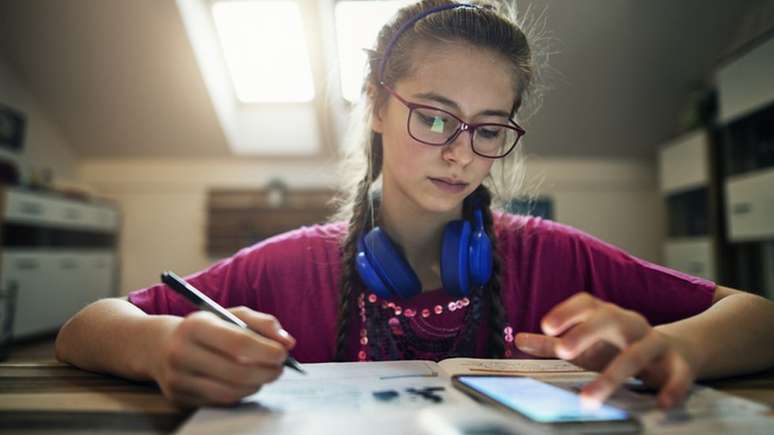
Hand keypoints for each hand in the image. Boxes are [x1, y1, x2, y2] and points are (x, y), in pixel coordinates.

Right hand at [151, 307, 295, 406]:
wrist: (158, 346)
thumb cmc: (204, 328)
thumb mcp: (229, 314)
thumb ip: (261, 323)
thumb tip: (287, 342)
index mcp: (195, 326)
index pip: (237, 343)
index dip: (265, 350)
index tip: (283, 353)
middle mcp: (182, 353)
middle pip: (236, 371)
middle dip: (266, 372)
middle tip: (280, 368)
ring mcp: (178, 379)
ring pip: (230, 391)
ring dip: (256, 385)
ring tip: (265, 374)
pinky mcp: (180, 398)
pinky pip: (220, 401)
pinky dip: (240, 394)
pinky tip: (247, 383)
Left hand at [514, 292, 696, 408]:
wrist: (676, 350)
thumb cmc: (618, 347)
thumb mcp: (585, 345)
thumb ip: (552, 343)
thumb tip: (518, 340)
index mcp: (607, 315)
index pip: (587, 303)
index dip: (567, 311)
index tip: (546, 326)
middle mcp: (631, 324)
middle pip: (611, 319)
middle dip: (586, 333)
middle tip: (563, 350)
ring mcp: (656, 343)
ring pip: (638, 352)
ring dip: (614, 374)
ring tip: (589, 398)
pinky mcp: (680, 365)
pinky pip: (679, 375)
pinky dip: (672, 388)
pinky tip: (660, 403)